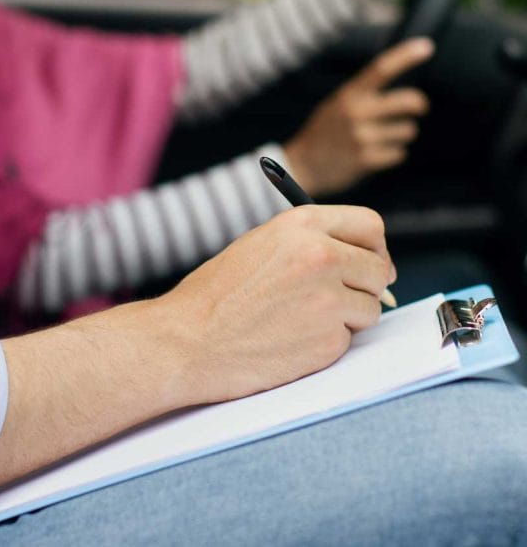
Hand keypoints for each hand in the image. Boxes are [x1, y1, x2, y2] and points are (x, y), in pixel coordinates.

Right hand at [159, 204, 393, 403]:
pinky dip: (328, 342)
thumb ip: (309, 244)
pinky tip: (292, 340)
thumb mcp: (261, 246)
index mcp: (301, 225)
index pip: (369, 225)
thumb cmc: (216, 295)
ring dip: (349, 316)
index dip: (373, 246)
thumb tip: (358, 259)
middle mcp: (320, 256)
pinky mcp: (329, 341)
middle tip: (345, 296)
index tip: (369, 260)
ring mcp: (328, 299)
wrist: (188, 341)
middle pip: (379, 268)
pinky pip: (349, 339)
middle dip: (367, 284)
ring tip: (302, 319)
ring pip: (370, 307)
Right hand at [283, 37, 433, 195]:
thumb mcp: (337, 104)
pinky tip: (374, 154)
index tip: (426, 47)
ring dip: (401, 134)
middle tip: (418, 107)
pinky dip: (392, 154)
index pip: (380, 69)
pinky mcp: (366, 160)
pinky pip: (399, 153)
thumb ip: (363, 94)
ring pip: (408, 130)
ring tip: (380, 137)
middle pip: (408, 101)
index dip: (405, 56)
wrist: (302, 165)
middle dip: (419, 105)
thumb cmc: (325, 131)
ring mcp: (362, 137)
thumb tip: (403, 85)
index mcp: (348, 94)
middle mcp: (356, 113)